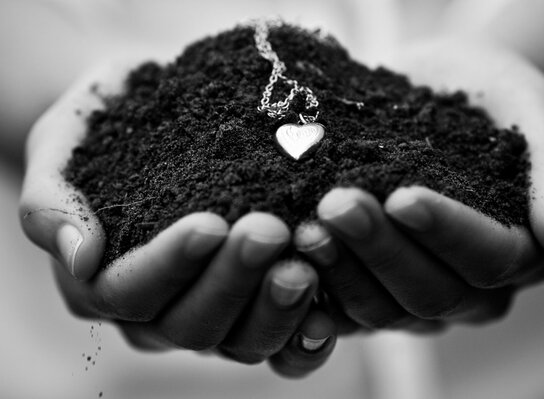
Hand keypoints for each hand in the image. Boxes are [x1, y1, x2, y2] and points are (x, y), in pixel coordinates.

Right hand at [19, 60, 335, 376]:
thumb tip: (80, 259)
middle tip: (268, 231)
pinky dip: (304, 340)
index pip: (132, 292)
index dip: (169, 265)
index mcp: (106, 281)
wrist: (163, 105)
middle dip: (232, 281)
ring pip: (240, 339)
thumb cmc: (109, 122)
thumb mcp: (63, 143)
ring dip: (275, 310)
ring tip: (304, 267)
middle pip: (192, 322)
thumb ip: (52, 202)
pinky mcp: (257, 308)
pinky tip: (328, 315)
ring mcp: (213, 313)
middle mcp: (159, 311)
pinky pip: (282, 347)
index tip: (209, 223)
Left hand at [295, 38, 543, 330]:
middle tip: (337, 205)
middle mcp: (468, 288)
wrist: (437, 89)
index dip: (446, 232)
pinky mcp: (370, 288)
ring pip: (380, 308)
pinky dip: (315, 289)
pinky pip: (343, 309)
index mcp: (517, 253)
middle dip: (380, 249)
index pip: (487, 259)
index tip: (403, 195)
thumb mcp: (534, 111)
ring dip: (341, 270)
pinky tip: (289, 258)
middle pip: (428, 291)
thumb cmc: (490, 98)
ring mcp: (414, 294)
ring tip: (305, 226)